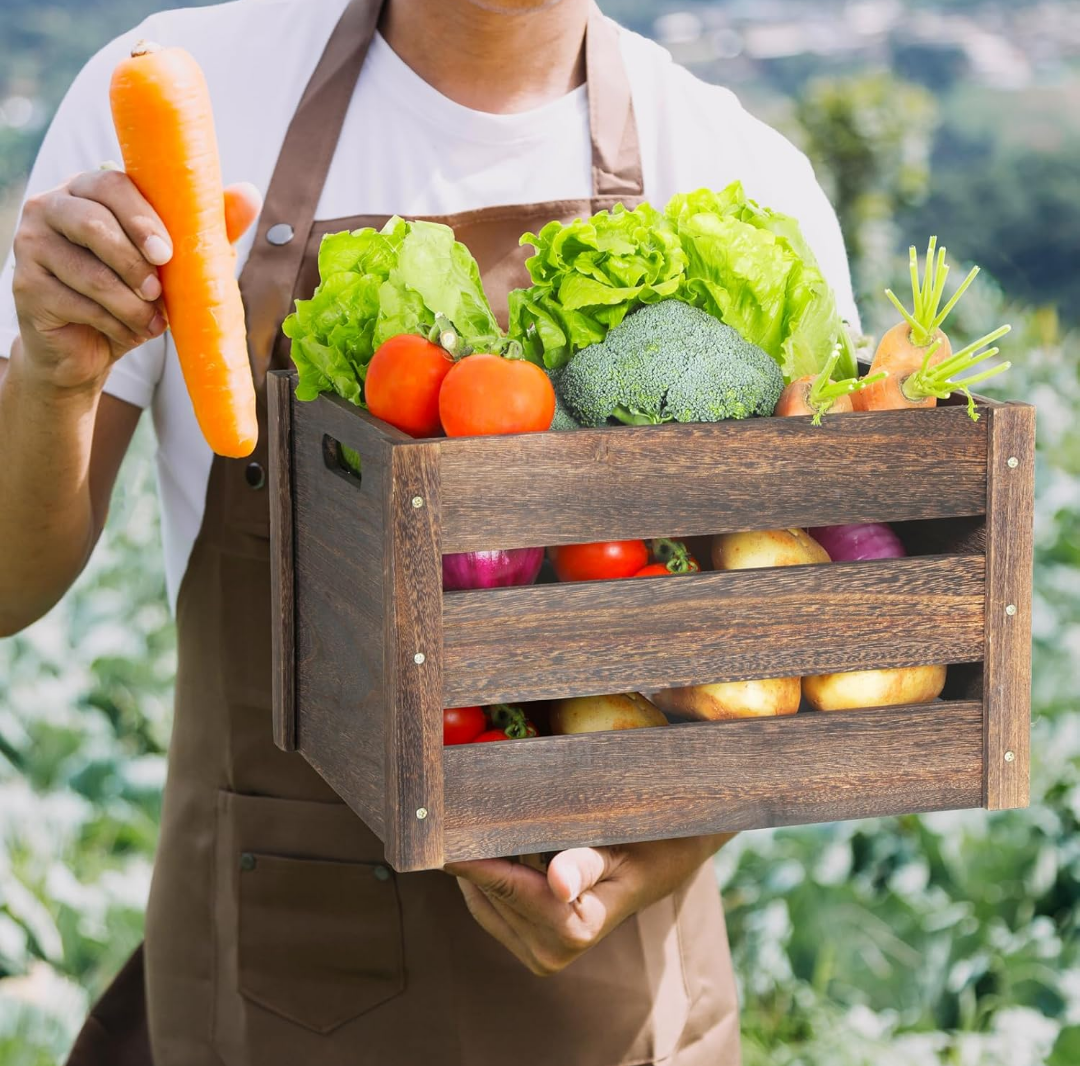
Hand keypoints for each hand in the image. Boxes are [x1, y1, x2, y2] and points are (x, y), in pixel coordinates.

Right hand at [11, 170, 260, 394]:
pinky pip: (75, 302)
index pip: (111, 185)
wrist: (92, 348)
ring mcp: (30, 246)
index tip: (167, 253)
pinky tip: (130, 331)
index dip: (141, 217)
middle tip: (158, 291)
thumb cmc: (137, 294)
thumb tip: (249, 193)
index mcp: (88, 190)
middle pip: (92, 222)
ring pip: (86, 270)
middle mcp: (50, 209)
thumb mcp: (179, 262)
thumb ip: (208, 227)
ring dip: (129, 302)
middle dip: (134, 262)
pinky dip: (113, 322)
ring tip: (152, 318)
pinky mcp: (25, 287)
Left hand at [445, 832, 733, 975]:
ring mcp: (539, 955)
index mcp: (574, 928)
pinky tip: (495, 845)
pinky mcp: (531, 948)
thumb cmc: (644, 845)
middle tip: (451, 808)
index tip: (437, 827)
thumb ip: (584, 865)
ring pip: (483, 900)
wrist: (664, 863)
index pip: (503, 884)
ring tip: (474, 820)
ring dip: (478, 863)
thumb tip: (559, 884)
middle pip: (488, 892)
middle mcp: (551, 952)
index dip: (468, 856)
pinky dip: (487, 877)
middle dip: (472, 852)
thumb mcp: (619, 849)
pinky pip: (489, 908)